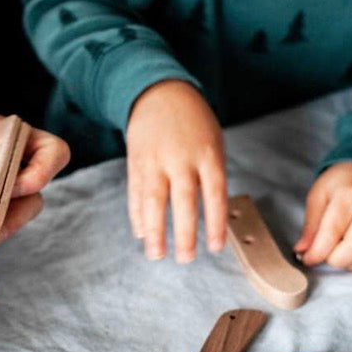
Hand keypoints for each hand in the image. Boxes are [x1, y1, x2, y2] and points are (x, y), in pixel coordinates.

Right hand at [125, 80, 226, 261]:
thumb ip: (211, 177)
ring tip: (156, 254)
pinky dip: (137, 215)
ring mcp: (155, 160)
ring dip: (154, 230)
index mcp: (207, 153)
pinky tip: (141, 233)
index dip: (215, 222)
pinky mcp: (136, 162)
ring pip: (154, 199)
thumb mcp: (213, 143)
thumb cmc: (194, 123)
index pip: (214, 192)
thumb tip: (211, 218)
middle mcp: (180, 157)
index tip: (215, 247)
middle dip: (184, 232)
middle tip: (186, 259)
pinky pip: (136, 193)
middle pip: (183, 199)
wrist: (159, 92)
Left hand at [294, 162, 351, 269]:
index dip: (316, 253)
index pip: (331, 234)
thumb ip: (311, 225)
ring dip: (351, 262)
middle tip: (326, 253)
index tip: (307, 258)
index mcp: (349, 195)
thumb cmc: (342, 184)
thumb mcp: (319, 194)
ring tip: (340, 251)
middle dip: (335, 259)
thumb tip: (302, 251)